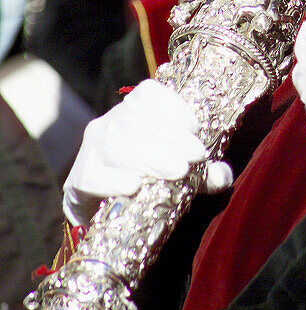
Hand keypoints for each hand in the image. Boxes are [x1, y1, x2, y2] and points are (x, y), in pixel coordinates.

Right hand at [62, 78, 232, 227]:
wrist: (104, 214)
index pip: (149, 94)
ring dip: (149, 157)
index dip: (172, 106)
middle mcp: (109, 122)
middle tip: (194, 158)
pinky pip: (92, 175)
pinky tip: (134, 186)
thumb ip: (203, 173)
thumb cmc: (149, 181)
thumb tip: (223, 177)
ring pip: (115, 144)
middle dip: (169, 138)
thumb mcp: (179, 171)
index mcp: (133, 111)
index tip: (195, 127)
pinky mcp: (78, 179)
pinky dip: (113, 180)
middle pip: (135, 120)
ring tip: (177, 171)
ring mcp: (90, 150)